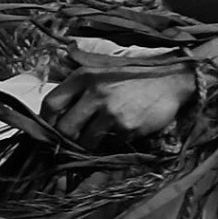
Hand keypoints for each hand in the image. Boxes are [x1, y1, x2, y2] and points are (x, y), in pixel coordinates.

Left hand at [40, 66, 196, 149]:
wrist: (172, 79)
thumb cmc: (134, 76)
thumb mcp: (103, 71)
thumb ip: (80, 87)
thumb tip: (56, 114)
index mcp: (85, 76)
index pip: (51, 103)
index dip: (45, 122)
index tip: (48, 132)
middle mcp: (95, 92)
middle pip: (64, 129)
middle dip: (63, 142)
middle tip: (67, 147)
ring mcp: (111, 111)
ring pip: (85, 142)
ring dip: (87, 146)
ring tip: (96, 141)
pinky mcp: (127, 126)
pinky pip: (109, 145)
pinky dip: (110, 144)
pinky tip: (119, 133)